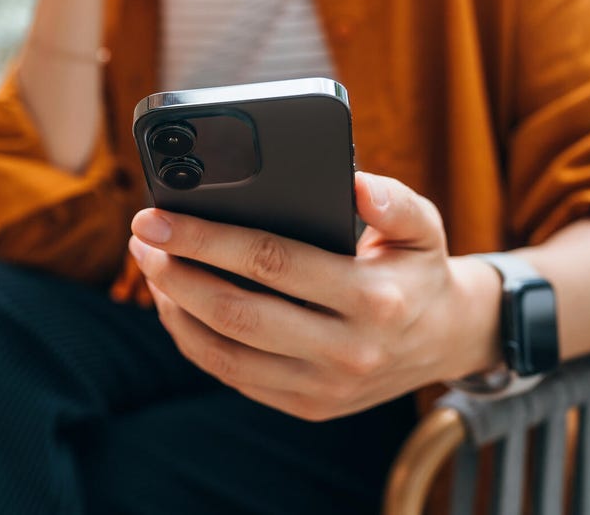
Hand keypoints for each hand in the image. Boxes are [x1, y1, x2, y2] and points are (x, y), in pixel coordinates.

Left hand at [128, 172, 503, 420]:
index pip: (271, 262)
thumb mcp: (423, 226)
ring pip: (223, 352)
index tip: (158, 216)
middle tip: (142, 238)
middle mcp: (347, 350)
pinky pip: (231, 375)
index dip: (206, 238)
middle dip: (175, 272)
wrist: (446, 341)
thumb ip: (393, 201)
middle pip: (235, 312)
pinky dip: (192, 339)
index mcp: (372, 298)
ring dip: (173, 308)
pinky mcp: (306, 406)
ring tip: (152, 266)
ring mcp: (323, 387)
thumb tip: (354, 183)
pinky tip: (175, 304)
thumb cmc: (417, 269)